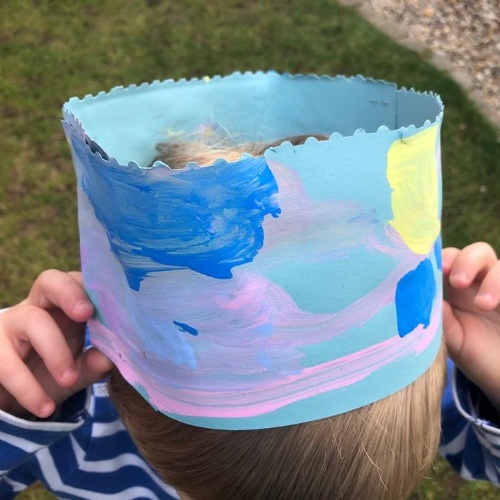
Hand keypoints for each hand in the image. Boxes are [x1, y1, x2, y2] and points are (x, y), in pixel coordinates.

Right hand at [0, 270, 112, 418]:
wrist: (10, 404)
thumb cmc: (49, 376)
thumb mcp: (77, 372)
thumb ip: (94, 364)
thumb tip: (112, 358)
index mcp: (65, 308)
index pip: (79, 282)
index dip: (93, 288)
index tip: (112, 305)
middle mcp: (37, 307)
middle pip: (49, 281)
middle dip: (69, 293)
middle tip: (85, 314)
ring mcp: (10, 325)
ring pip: (32, 320)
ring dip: (55, 351)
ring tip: (69, 381)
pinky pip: (7, 363)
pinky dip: (28, 388)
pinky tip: (44, 407)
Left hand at [443, 242, 499, 408]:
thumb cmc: (476, 356)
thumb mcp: (453, 341)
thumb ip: (441, 320)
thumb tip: (424, 299)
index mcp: (459, 289)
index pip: (451, 259)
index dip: (445, 258)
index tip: (440, 270)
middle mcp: (484, 283)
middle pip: (477, 252)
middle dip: (467, 261)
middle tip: (458, 282)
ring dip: (493, 280)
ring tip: (484, 305)